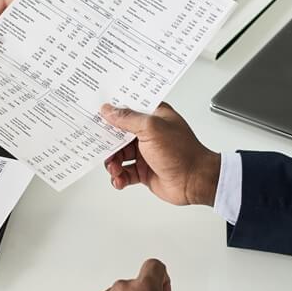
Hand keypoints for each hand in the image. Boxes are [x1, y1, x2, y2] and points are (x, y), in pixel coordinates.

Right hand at [101, 103, 220, 205]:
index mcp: (153, 116)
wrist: (195, 181)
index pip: (127, 108)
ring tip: (115, 169)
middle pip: (118, 134)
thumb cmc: (182, 152)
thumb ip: (127, 119)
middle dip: (107, 142)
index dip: (111, 111)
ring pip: (118, 155)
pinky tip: (120, 180)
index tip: (96, 114)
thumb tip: (108, 110)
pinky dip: (119, 177)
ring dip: (112, 163)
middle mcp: (148, 133)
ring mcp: (145, 152)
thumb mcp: (151, 128)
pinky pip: (124, 172)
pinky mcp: (144, 170)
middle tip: (99, 147)